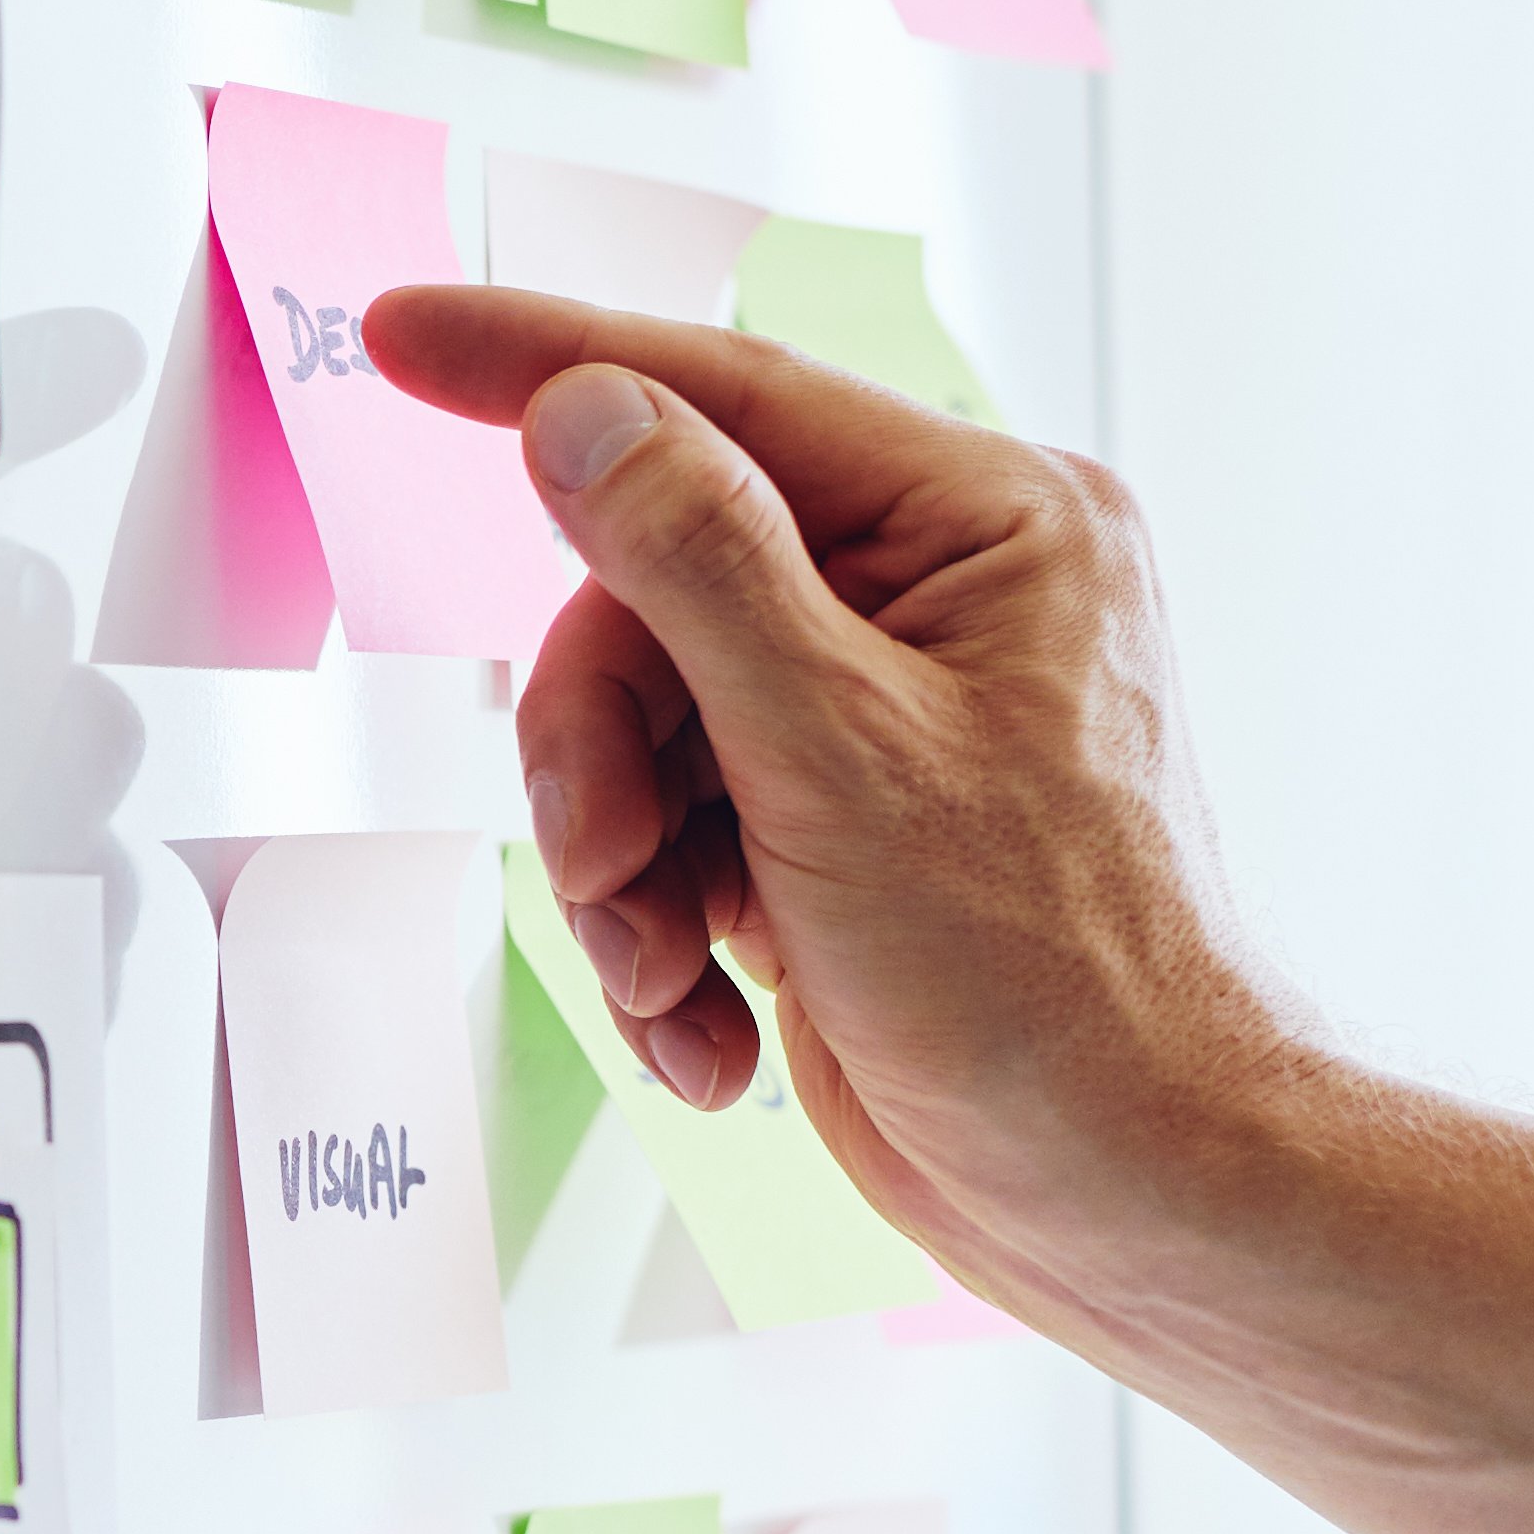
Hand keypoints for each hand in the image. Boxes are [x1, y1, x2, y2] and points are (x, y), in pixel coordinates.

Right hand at [362, 286, 1294, 1330]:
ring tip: (670, 976)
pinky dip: (662, 934)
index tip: (402, 335)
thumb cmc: (1058, 990)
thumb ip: (696, 562)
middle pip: (650, 589)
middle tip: (604, 865)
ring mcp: (883, 718)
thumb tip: (585, 408)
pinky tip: (710, 1025)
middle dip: (596, 746)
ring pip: (641, 722)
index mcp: (988, 524)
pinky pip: (674, 826)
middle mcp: (939, 598)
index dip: (544, 365)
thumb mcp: (842, 753)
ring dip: (618, 867)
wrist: (1130, 1198)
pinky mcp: (839, 829)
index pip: (722, 392)